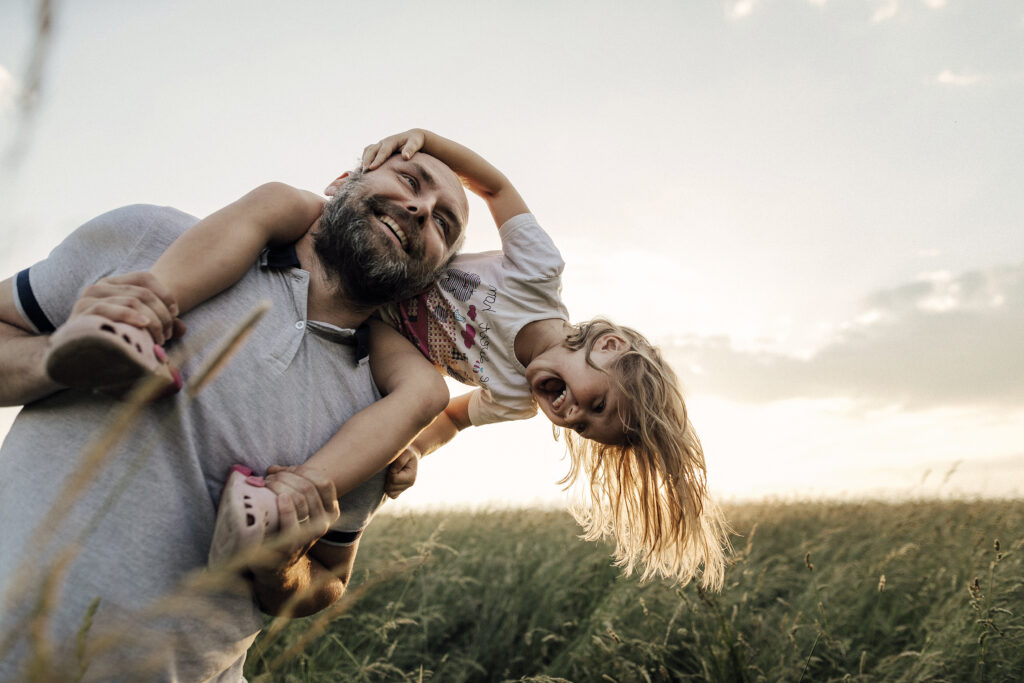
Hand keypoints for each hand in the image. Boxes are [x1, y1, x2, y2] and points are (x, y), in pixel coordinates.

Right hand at [69, 271, 184, 344]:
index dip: (165, 293)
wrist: (72, 358)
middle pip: (143, 292)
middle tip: (168, 334)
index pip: (144, 277)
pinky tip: (144, 326)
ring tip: (160, 340)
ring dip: (153, 321)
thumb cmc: (111, 340)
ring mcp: (88, 299)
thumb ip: (161, 324)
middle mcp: (99, 287)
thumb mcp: (138, 329)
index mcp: (113, 284)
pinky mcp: (81, 313)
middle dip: (162, 314)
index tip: (177, 313)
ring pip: (132, 301)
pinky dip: (131, 316)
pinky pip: (109, 309)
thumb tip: (183, 328)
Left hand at [256, 466, 339, 572]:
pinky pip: (291, 519)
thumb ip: (291, 484)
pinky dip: (285, 506)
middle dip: (286, 477)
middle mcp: (325, 523)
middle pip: (308, 487)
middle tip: (269, 477)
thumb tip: (273, 469)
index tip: (286, 470)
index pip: (324, 482)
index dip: (304, 471)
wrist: (278, 565)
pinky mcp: (292, 546)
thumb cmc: (285, 527)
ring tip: (265, 485)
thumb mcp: (298, 506)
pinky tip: (278, 498)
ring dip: (279, 486)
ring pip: (299, 498)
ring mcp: (309, 535)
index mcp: (331, 510)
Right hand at [361, 129, 426, 171]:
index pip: (383, 151)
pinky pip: (368, 152)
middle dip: (366, 161)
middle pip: (371, 151)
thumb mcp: (414, 144)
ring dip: (364, 160)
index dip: (377, 160)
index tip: (371, 168)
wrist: (412, 137)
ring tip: (362, 172)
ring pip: (368, 151)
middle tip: (364, 173)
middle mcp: (383, 142)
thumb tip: (405, 157)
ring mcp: (379, 145)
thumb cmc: (414, 142)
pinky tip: (364, 169)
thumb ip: (410, 150)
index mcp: (391, 141)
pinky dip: (364, 159)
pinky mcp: (378, 148)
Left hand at [384, 448, 419, 498]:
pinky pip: (391, 495)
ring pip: (390, 492)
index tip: (392, 466)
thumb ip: (399, 461)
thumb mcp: (405, 452)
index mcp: (411, 476)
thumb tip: (393, 472)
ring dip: (387, 483)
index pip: (394, 479)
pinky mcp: (400, 491)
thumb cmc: (406, 452)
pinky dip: (388, 488)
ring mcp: (405, 489)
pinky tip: (390, 479)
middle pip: (391, 487)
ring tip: (391, 473)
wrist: (409, 455)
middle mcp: (410, 484)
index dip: (390, 472)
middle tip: (391, 469)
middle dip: (387, 478)